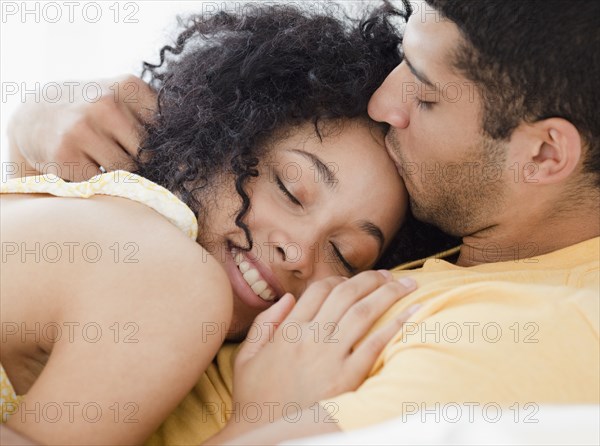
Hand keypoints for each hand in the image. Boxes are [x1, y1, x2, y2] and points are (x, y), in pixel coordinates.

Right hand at [7, 75, 155, 180]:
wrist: (37, 115)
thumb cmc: (96, 112)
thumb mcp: (125, 99)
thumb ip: (155, 119)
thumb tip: (187, 164)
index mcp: (128, 86)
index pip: (165, 128)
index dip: (163, 144)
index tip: (154, 147)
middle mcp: (105, 103)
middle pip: (147, 153)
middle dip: (142, 161)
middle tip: (122, 152)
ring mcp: (83, 128)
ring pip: (127, 170)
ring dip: (121, 173)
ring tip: (104, 156)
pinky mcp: (65, 155)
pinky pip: (101, 181)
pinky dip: (98, 180)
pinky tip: (86, 163)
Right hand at [230, 271, 417, 429]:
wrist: (264, 434)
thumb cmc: (255, 396)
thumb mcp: (246, 356)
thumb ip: (265, 324)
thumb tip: (289, 298)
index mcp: (288, 330)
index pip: (318, 291)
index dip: (339, 280)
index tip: (353, 281)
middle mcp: (310, 338)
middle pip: (346, 295)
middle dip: (371, 279)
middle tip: (388, 275)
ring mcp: (329, 357)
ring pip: (363, 313)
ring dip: (387, 293)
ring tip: (406, 284)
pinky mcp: (346, 378)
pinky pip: (374, 345)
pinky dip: (395, 325)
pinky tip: (411, 311)